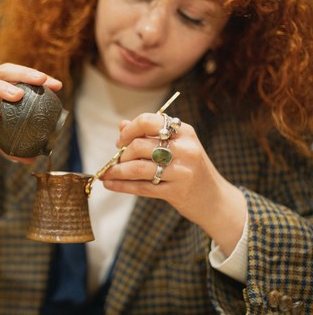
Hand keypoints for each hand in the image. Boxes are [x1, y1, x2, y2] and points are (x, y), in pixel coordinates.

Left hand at [101, 113, 246, 254]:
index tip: (120, 141)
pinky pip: (141, 187)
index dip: (129, 130)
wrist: (215, 200)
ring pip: (138, 168)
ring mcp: (182, 171)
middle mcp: (185, 149)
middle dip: (122, 154)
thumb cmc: (190, 169)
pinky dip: (121, 185)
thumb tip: (122, 125)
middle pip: (140, 146)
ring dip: (117, 171)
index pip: (149, 121)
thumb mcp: (178, 147)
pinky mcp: (176, 192)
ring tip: (107, 173)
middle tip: (116, 160)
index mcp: (185, 132)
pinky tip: (109, 184)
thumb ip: (150, 135)